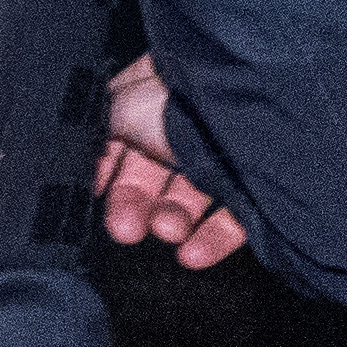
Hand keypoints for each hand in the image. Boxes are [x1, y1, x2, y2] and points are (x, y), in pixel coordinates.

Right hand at [91, 55, 245, 269]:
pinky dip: (213, 237)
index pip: (118, 141)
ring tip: (168, 231)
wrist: (252, 97)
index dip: (104, 171)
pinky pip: (234, 213)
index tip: (92, 194)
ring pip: (191, 195)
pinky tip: (194, 255)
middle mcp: (184, 124)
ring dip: (172, 219)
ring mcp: (222, 150)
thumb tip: (89, 156)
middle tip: (127, 229)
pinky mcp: (256, 178)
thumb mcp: (122, 106)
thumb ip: (101, 131)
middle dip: (135, 204)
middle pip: (152, 173)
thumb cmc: (180, 92)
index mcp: (149, 100)